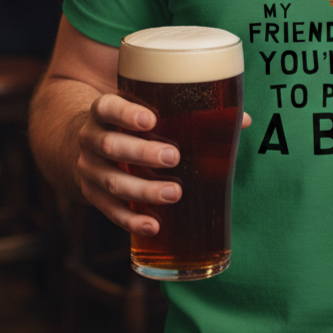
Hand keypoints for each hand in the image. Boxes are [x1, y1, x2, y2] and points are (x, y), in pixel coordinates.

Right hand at [76, 92, 251, 234]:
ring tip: (173, 194)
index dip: (125, 112)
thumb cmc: (133, 124)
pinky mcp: (91, 196)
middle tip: (173, 157)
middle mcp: (91, 138)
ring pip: (111, 182)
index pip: (107, 106)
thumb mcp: (148, 109)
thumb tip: (243, 120)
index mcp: (103, 110)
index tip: (151, 119)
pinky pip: (109, 211)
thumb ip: (189, 112)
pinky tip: (153, 226)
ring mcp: (88, 169)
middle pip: (111, 146)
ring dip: (142, 190)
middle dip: (142, 153)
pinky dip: (131, 220)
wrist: (90, 146)